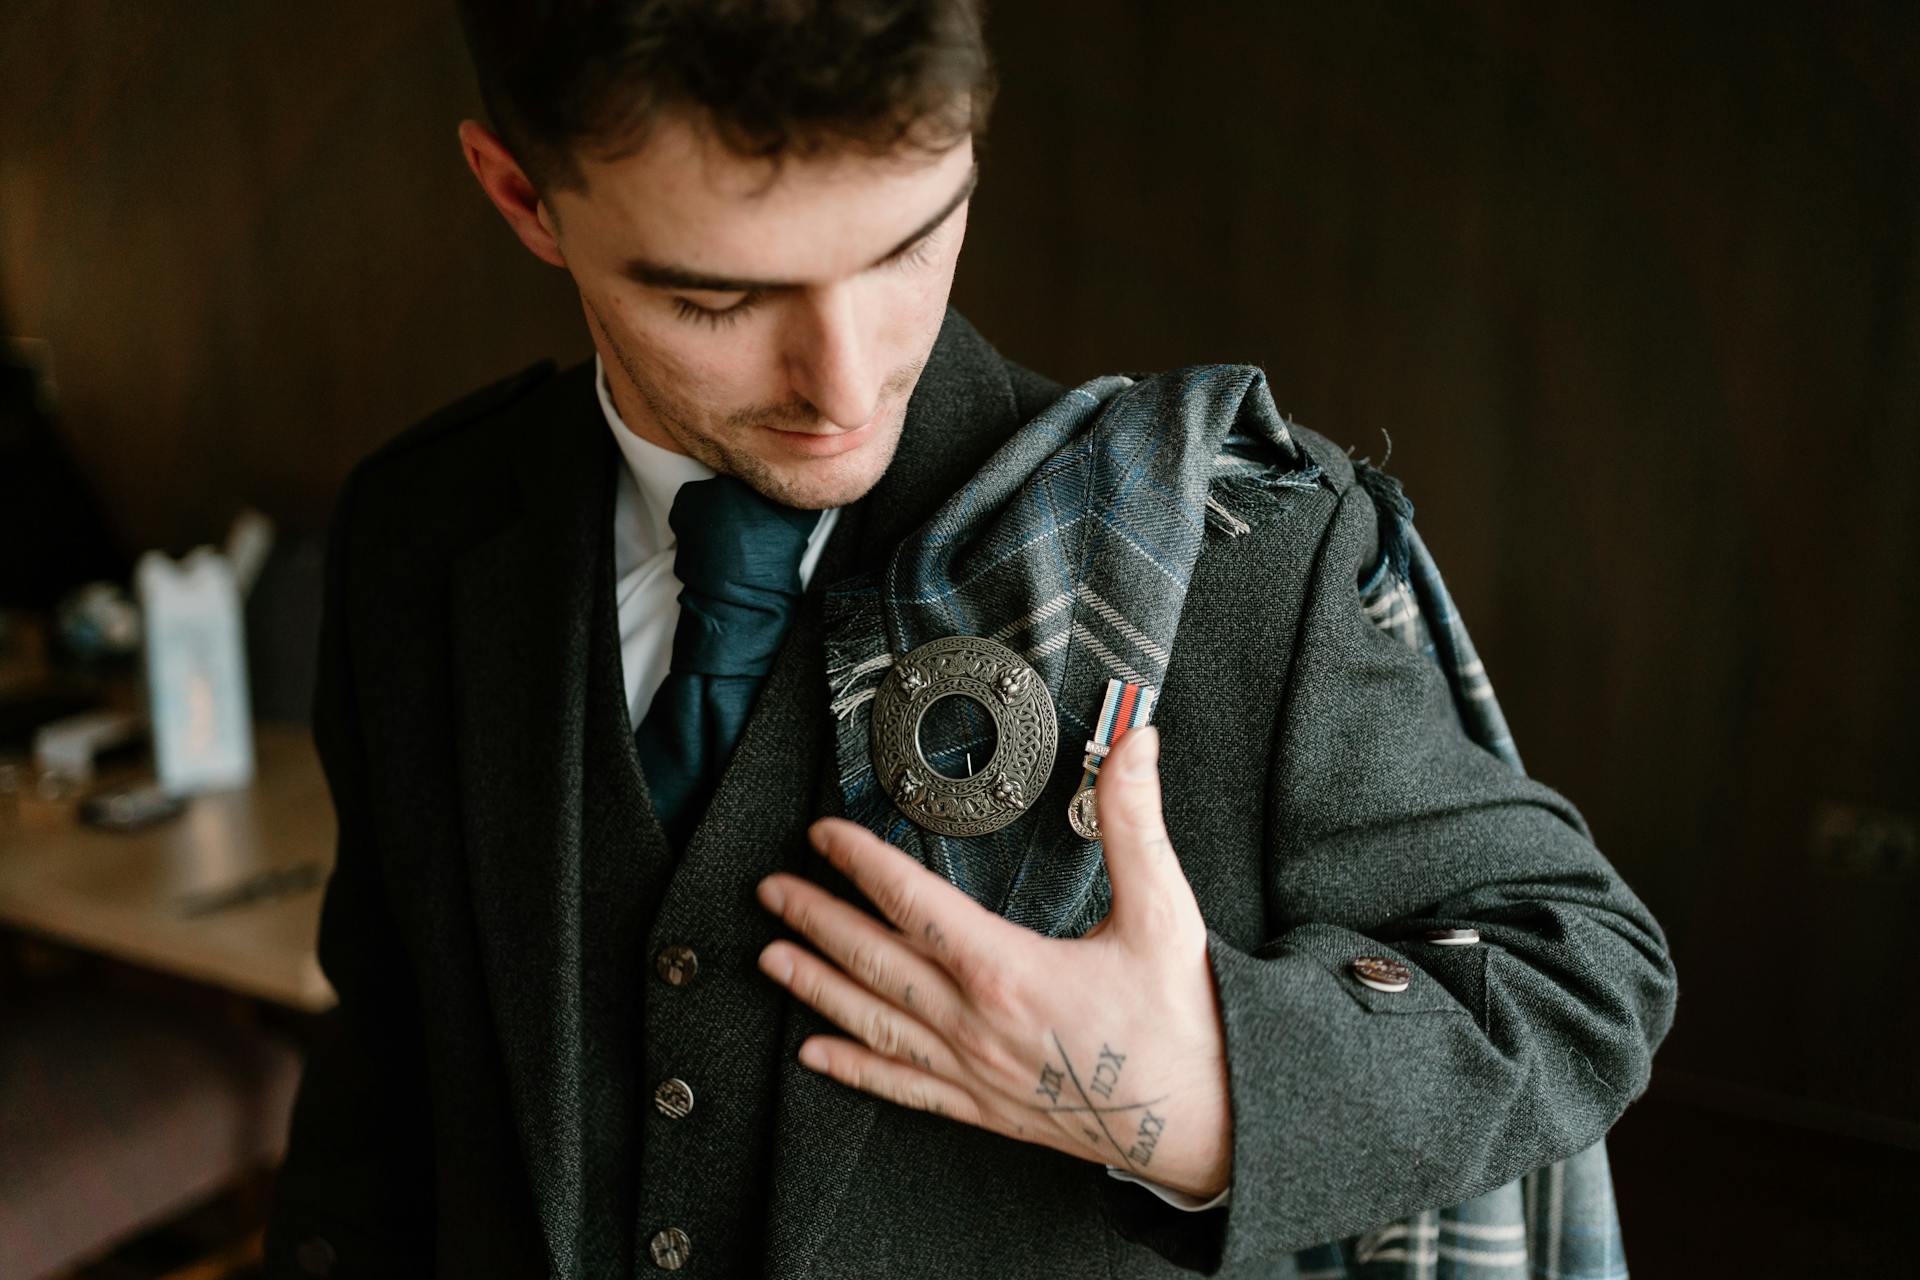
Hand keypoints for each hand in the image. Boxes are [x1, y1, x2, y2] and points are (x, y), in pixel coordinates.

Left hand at [755, 725, 1231, 1198]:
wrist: (1209, 1121)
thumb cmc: (1185, 1022)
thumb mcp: (1165, 912)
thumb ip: (1137, 823)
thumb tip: (1135, 745)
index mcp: (1009, 972)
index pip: (914, 905)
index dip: (861, 864)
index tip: (824, 836)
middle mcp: (977, 1025)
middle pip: (875, 963)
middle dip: (816, 920)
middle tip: (771, 891)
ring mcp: (975, 1073)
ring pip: (875, 1023)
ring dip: (816, 987)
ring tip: (771, 958)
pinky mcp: (985, 1108)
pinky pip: (903, 1087)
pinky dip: (854, 1068)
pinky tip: (817, 1056)